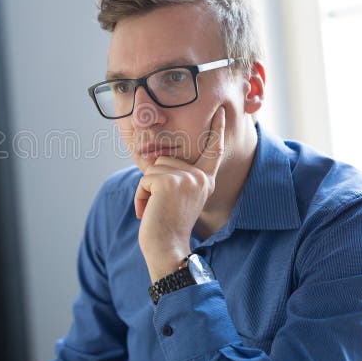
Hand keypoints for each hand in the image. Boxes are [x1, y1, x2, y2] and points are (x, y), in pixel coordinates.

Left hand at [135, 106, 225, 281]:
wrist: (168, 249)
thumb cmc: (168, 227)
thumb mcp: (178, 198)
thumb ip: (177, 178)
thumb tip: (157, 159)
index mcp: (205, 180)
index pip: (213, 150)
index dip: (217, 129)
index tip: (221, 111)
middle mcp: (200, 177)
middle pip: (165, 161)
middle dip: (155, 184)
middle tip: (163, 208)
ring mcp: (187, 179)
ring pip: (153, 169)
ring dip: (147, 191)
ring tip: (158, 210)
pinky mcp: (170, 183)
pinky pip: (144, 180)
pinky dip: (140, 197)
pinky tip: (149, 213)